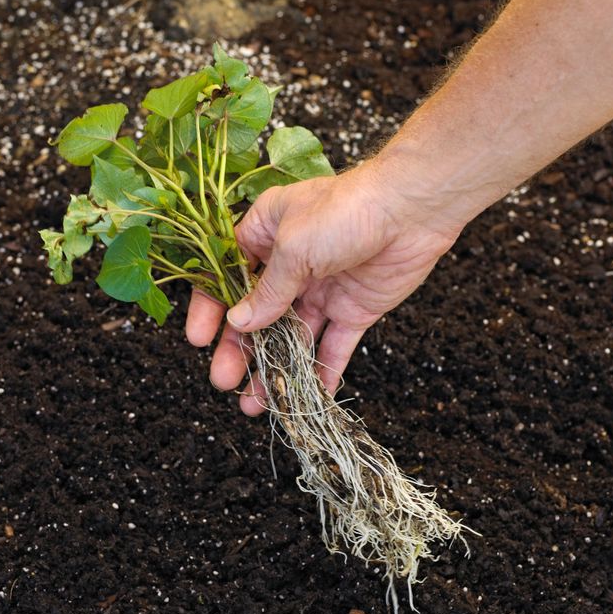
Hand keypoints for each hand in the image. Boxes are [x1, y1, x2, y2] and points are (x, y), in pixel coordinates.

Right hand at [185, 160, 465, 414]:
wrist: (413, 210)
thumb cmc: (346, 211)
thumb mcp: (294, 248)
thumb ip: (267, 291)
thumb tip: (239, 322)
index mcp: (265, 235)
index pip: (227, 276)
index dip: (210, 309)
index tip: (199, 340)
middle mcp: (290, 264)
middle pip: (256, 314)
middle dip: (239, 350)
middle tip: (224, 381)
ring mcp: (321, 289)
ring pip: (290, 337)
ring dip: (274, 369)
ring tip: (257, 403)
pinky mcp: (353, 310)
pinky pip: (333, 347)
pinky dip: (322, 372)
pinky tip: (309, 396)